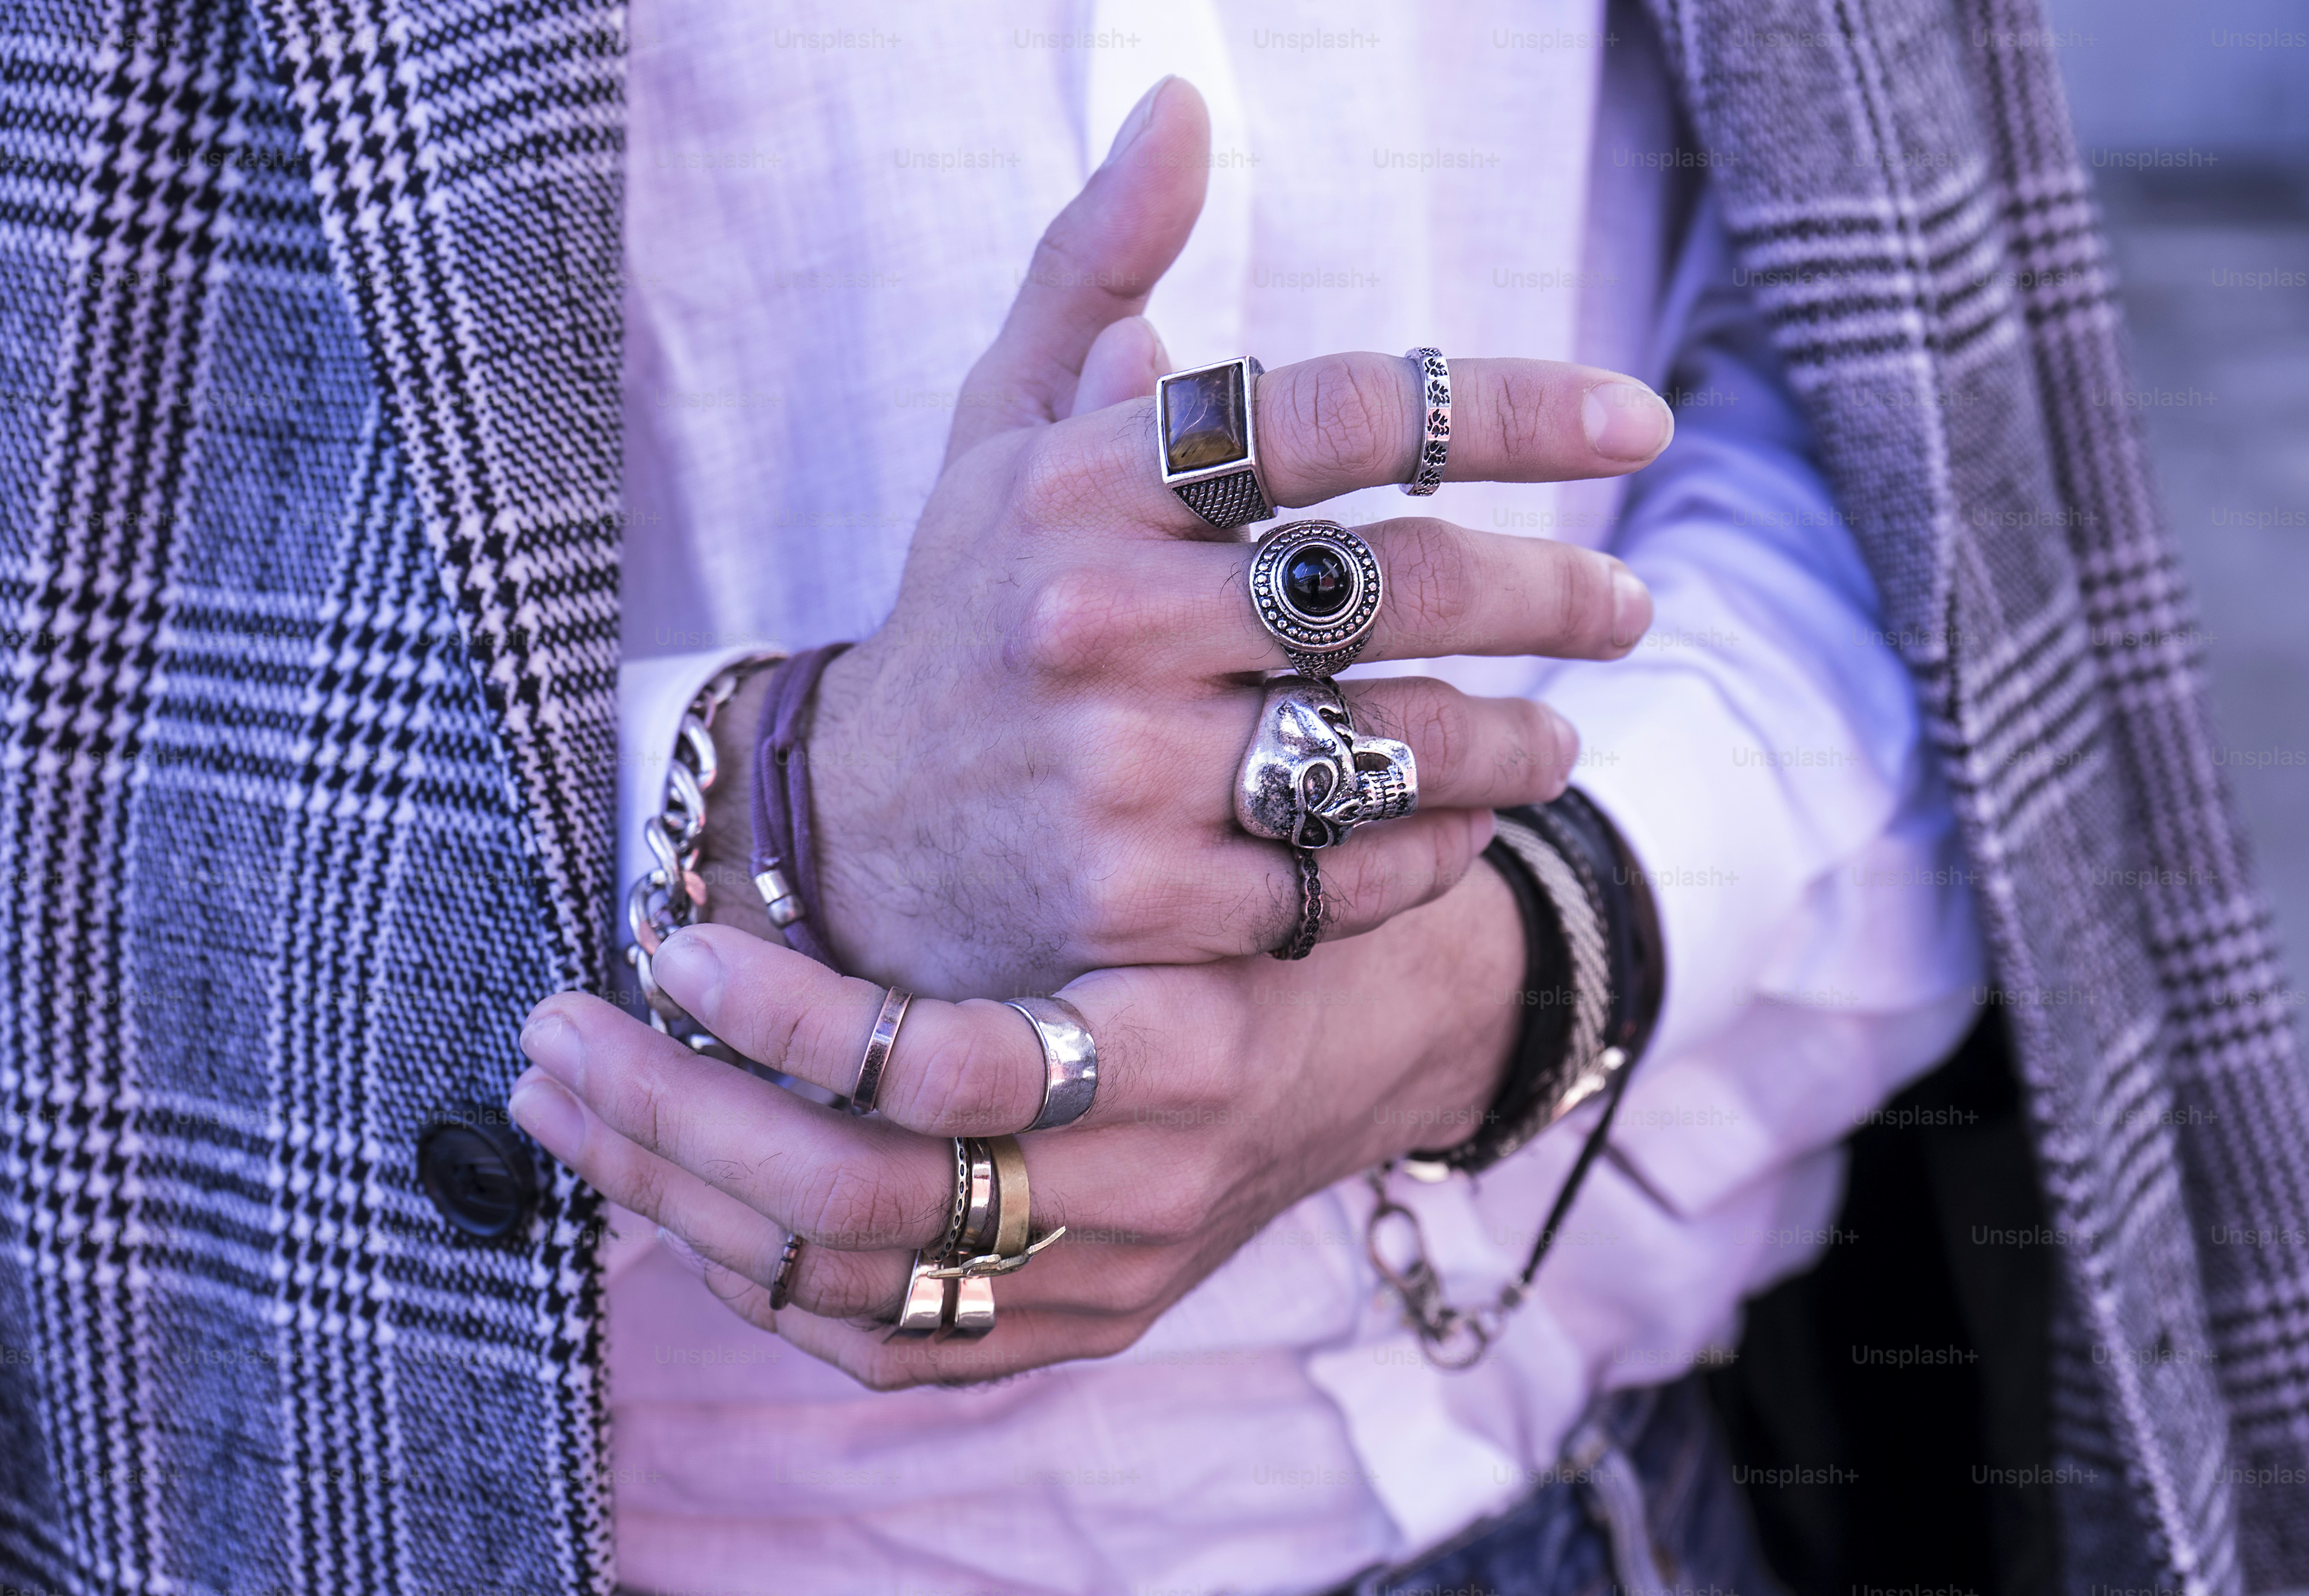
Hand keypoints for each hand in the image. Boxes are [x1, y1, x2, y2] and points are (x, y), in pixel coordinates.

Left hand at [509, 861, 1526, 1387]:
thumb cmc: (1269, 903)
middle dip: (674, 1123)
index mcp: (1183, 1042)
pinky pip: (892, 1348)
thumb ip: (1052, 826)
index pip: (946, 1066)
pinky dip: (763, 1284)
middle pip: (861, 1198)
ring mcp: (1112, 1277)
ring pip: (849, 1286)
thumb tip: (831, 773)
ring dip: (678, 1198)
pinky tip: (675, 1203)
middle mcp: (1148, 1182)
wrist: (1394, 1039)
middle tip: (553, 1037)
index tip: (673, 935)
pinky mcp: (1084, 1326)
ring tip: (566, 1105)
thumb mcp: (1194, 839)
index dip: (786, 1015)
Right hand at [805, 77, 1666, 997]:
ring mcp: (1114, 770)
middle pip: (1396, 588)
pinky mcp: (1133, 902)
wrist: (851, 835)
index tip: (1635, 422)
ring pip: (1388, 747)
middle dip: (1551, 593)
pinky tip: (1458, 826)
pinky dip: (1425, 852)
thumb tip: (1177, 103)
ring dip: (1512, 741)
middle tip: (1626, 604)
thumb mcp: (998, 430)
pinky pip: (1339, 878)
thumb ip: (1091, 266)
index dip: (1511, 408)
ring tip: (1557, 738)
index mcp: (1085, 483)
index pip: (1338, 412)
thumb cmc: (969, 609)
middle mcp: (1098, 618)